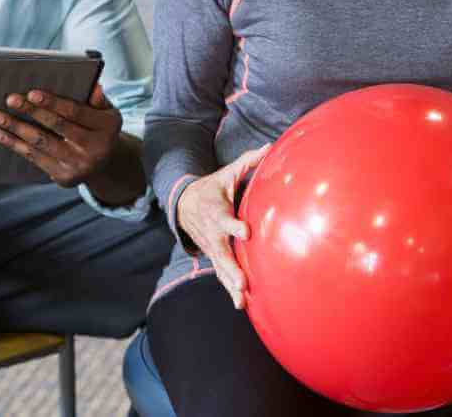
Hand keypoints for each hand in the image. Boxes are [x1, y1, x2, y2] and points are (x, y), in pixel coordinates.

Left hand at [0, 86, 121, 186]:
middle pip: (57, 126)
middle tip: (11, 99)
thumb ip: (98, 99)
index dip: (53, 103)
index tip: (31, 93)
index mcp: (107, 127)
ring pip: (42, 143)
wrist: (105, 165)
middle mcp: (95, 148)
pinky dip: (15, 145)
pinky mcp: (64, 178)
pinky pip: (35, 158)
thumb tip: (92, 85)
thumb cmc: (100, 129)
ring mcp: (79, 165)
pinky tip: (0, 134)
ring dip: (16, 128)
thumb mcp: (107, 112)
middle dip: (31, 111)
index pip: (76, 112)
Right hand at [175, 146, 269, 308]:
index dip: (235, 226)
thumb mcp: (226, 174)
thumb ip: (247, 162)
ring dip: (230, 284)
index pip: (226, 220)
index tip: (246, 232)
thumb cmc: (211, 188)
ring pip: (220, 268)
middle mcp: (213, 234)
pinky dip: (228, 288)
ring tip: (241, 301)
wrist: (183, 205)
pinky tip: (240, 304)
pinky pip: (221, 273)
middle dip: (231, 268)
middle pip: (222, 253)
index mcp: (217, 213)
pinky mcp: (213, 256)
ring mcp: (212, 248)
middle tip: (242, 282)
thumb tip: (269, 147)